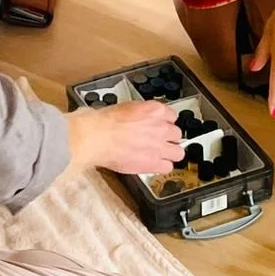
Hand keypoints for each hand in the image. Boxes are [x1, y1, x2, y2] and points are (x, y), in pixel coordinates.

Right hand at [68, 99, 182, 175]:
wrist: (95, 137)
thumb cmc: (103, 122)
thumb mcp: (124, 108)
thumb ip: (138, 114)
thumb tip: (137, 117)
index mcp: (154, 110)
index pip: (172, 116)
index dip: (165, 122)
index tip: (160, 126)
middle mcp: (161, 127)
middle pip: (177, 134)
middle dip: (168, 138)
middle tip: (158, 141)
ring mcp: (159, 146)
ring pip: (178, 152)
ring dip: (170, 153)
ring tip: (160, 155)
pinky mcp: (154, 163)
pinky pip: (168, 167)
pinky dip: (162, 167)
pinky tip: (153, 165)